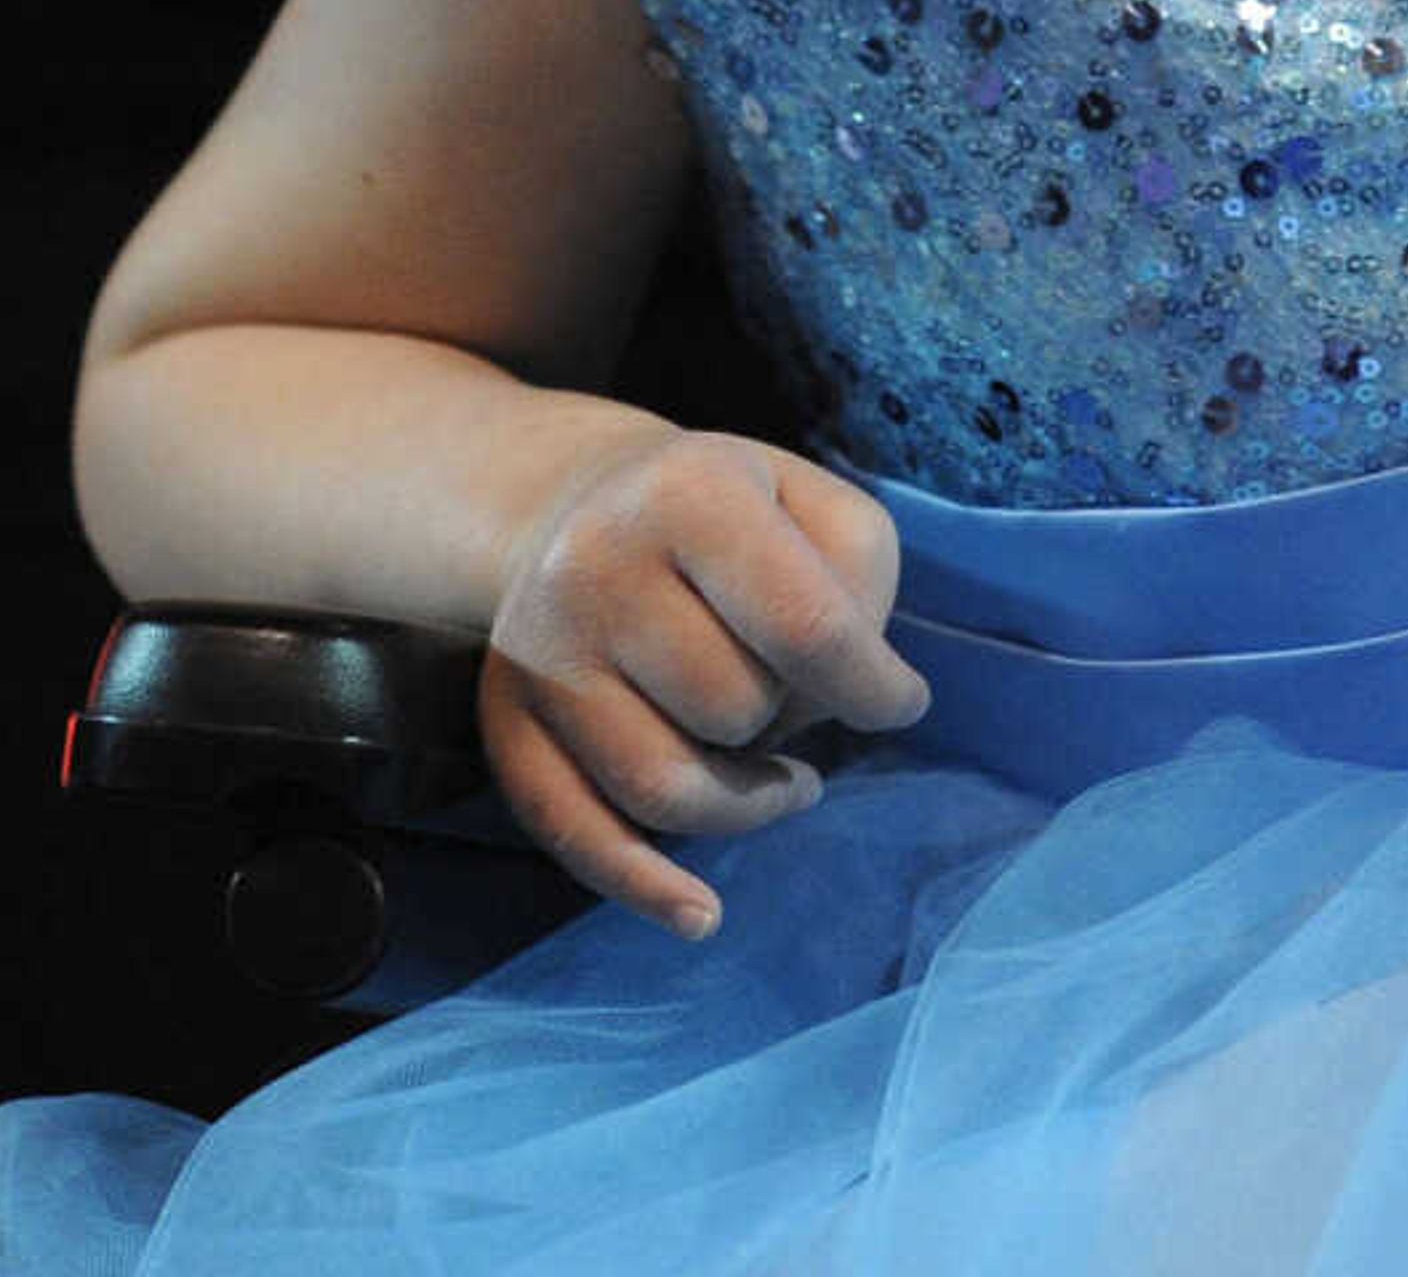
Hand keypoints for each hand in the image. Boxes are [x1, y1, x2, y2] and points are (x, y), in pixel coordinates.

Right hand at [480, 429, 931, 936]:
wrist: (572, 505)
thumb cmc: (732, 515)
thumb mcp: (820, 505)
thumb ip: (861, 586)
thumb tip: (849, 695)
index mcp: (691, 492)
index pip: (807, 628)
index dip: (876, 689)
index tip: (901, 704)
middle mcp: (595, 564)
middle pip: (736, 709)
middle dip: (791, 718)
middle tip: (794, 694)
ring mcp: (538, 650)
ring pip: (664, 790)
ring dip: (746, 804)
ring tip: (780, 778)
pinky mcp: (506, 720)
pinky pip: (573, 832)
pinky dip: (644, 888)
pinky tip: (702, 915)